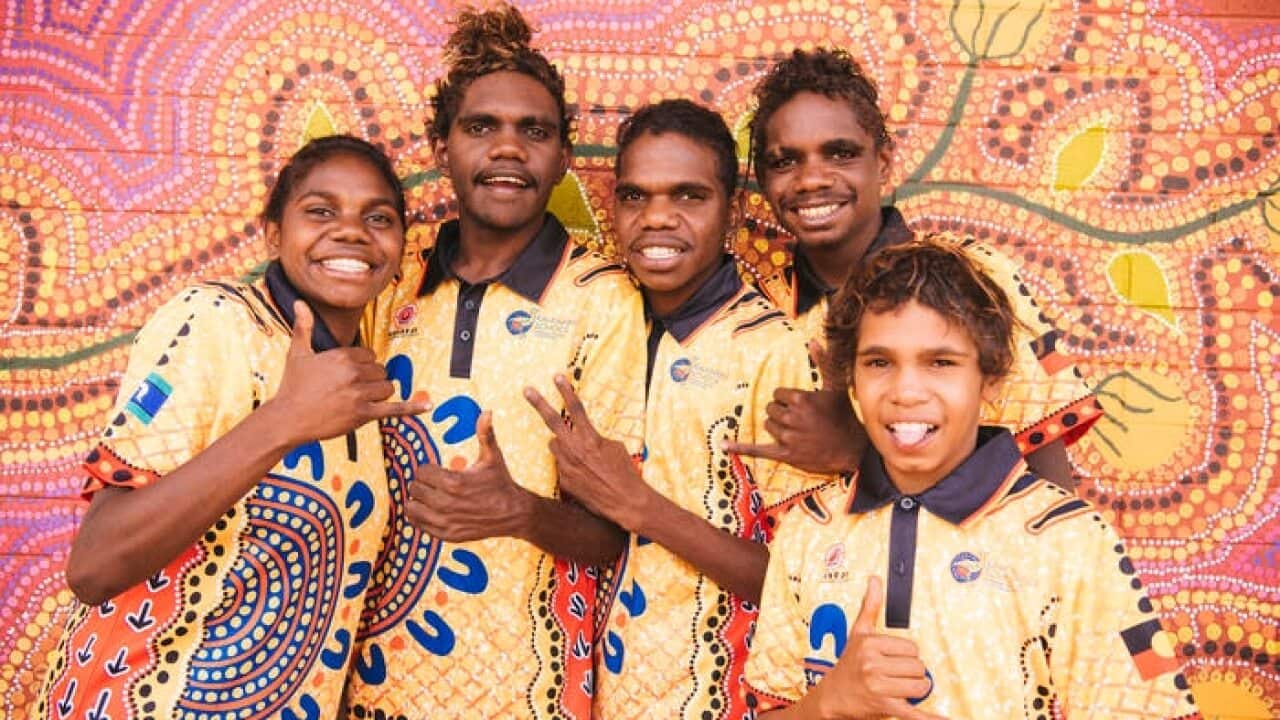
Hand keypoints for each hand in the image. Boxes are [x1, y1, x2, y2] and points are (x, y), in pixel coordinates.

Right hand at [268, 301, 427, 442]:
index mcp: (342, 356)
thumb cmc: (292, 386)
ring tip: (359, 399)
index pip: (369, 355)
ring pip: (387, 388)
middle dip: (371, 379)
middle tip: (351, 388)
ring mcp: (360, 394)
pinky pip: (394, 409)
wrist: (288, 418)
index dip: (361, 365)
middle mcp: (354, 373)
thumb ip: (304, 326)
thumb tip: (299, 302)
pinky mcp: (363, 414)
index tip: (348, 374)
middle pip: (380, 371)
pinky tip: (427, 406)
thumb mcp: (297, 353)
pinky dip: (412, 408)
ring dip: (378, 393)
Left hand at [405, 411, 533, 541]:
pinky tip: (432, 510)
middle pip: (414, 489)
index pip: (421, 472)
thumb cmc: (501, 483)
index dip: (428, 469)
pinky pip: (418, 525)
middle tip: (434, 484)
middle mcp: (447, 503)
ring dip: (418, 501)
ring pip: (411, 508)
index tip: (437, 471)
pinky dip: (421, 517)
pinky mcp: (447, 535)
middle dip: (423, 484)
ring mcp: (446, 521)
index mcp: (454, 482)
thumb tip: (487, 412)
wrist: (514, 513)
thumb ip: (485, 434)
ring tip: (430, 496)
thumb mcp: (493, 457)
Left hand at [524, 374, 651, 532]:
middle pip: (552, 421)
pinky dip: (570, 466)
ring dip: (562, 444)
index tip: (557, 376)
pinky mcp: (563, 480)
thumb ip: (595, 438)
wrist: (624, 502)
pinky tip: (585, 476)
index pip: (576, 408)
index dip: (566, 391)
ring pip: (555, 445)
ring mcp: (566, 465)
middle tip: (527, 390)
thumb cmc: (624, 472)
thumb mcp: (614, 448)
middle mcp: (575, 449)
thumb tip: (585, 436)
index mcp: (590, 438)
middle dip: (539, 403)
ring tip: (580, 455)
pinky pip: (561, 465)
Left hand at [725, 341, 865, 474]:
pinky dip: (739, 448)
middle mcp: (792, 418)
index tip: (800, 405)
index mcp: (800, 399)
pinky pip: (757, 450)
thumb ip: (823, 362)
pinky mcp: (785, 454)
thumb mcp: (835, 387)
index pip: (778, 394)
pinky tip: (723, 445)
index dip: (787, 399)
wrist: (852, 448)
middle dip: (781, 412)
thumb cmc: (843, 415)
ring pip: (768, 425)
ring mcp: (788, 437)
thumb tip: (813, 340)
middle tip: (798, 418)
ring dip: (776, 426)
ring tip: (796, 430)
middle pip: (770, 409)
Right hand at [813, 576, 945, 719]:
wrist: (832, 698)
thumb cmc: (848, 666)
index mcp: (870, 644)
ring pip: (920, 686)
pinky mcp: (884, 707)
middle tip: (895, 676)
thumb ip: (870, 607)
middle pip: (918, 667)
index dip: (906, 655)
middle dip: (912, 673)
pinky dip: (927, 718)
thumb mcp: (858, 634)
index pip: (912, 648)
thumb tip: (875, 579)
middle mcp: (872, 664)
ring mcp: (878, 686)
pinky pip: (913, 712)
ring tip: (899, 689)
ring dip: (915, 691)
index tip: (892, 660)